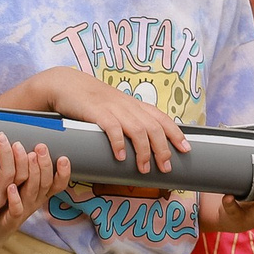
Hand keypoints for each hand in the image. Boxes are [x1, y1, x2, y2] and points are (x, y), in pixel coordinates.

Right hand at [40, 68, 189, 174]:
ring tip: (144, 169)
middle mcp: (128, 106)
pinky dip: (119, 143)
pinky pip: (112, 128)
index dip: (176, 134)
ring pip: (138, 130)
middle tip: (165, 167)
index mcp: (135, 105)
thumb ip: (129, 121)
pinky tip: (121, 157)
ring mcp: (114, 108)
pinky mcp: (97, 112)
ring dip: (144, 152)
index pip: (162, 119)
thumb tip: (142, 145)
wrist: (67, 84)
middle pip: (154, 128)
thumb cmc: (92, 101)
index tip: (186, 149)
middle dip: (163, 149)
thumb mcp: (116, 108)